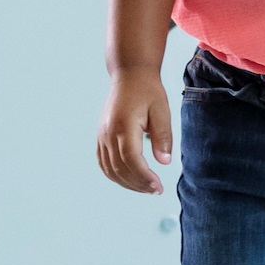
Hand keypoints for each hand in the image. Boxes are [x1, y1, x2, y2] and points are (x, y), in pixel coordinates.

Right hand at [97, 65, 174, 193]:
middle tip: (156, 190)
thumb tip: (164, 162)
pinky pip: (103, 162)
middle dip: (138, 184)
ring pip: (110, 169)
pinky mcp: (100, 136)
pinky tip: (129, 179)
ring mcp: (102, 135)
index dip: (144, 177)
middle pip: (120, 168)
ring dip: (127, 183)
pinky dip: (114, 175)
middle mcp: (108, 133)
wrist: (129, 74)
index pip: (132, 160)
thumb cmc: (148, 90)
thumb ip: (163, 136)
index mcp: (124, 125)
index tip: (158, 187)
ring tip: (145, 187)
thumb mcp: (162, 110)